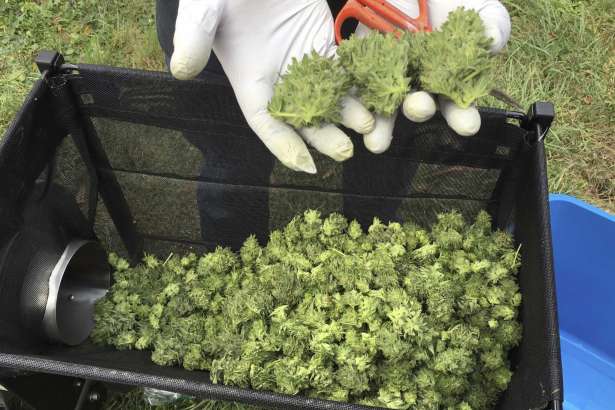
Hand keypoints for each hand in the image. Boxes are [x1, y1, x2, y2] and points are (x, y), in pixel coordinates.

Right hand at [169, 0, 376, 172]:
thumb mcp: (202, 9)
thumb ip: (194, 36)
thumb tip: (180, 69)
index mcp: (249, 80)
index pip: (265, 121)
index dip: (283, 143)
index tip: (303, 165)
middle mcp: (278, 79)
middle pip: (303, 116)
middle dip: (324, 136)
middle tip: (345, 150)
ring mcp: (304, 62)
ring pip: (329, 97)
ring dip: (349, 113)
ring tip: (368, 126)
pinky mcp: (324, 43)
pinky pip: (344, 69)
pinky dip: (359, 84)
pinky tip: (377, 95)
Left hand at [350, 0, 510, 151]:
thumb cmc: (445, 2)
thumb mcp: (472, 8)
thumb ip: (489, 23)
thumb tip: (493, 40)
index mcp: (448, 80)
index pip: (457, 104)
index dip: (462, 116)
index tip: (468, 125)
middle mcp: (418, 85)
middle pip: (418, 106)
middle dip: (419, 110)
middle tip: (420, 107)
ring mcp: (387, 79)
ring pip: (383, 107)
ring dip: (381, 126)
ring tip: (377, 141)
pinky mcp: (359, 69)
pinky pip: (354, 89)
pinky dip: (353, 104)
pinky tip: (354, 116)